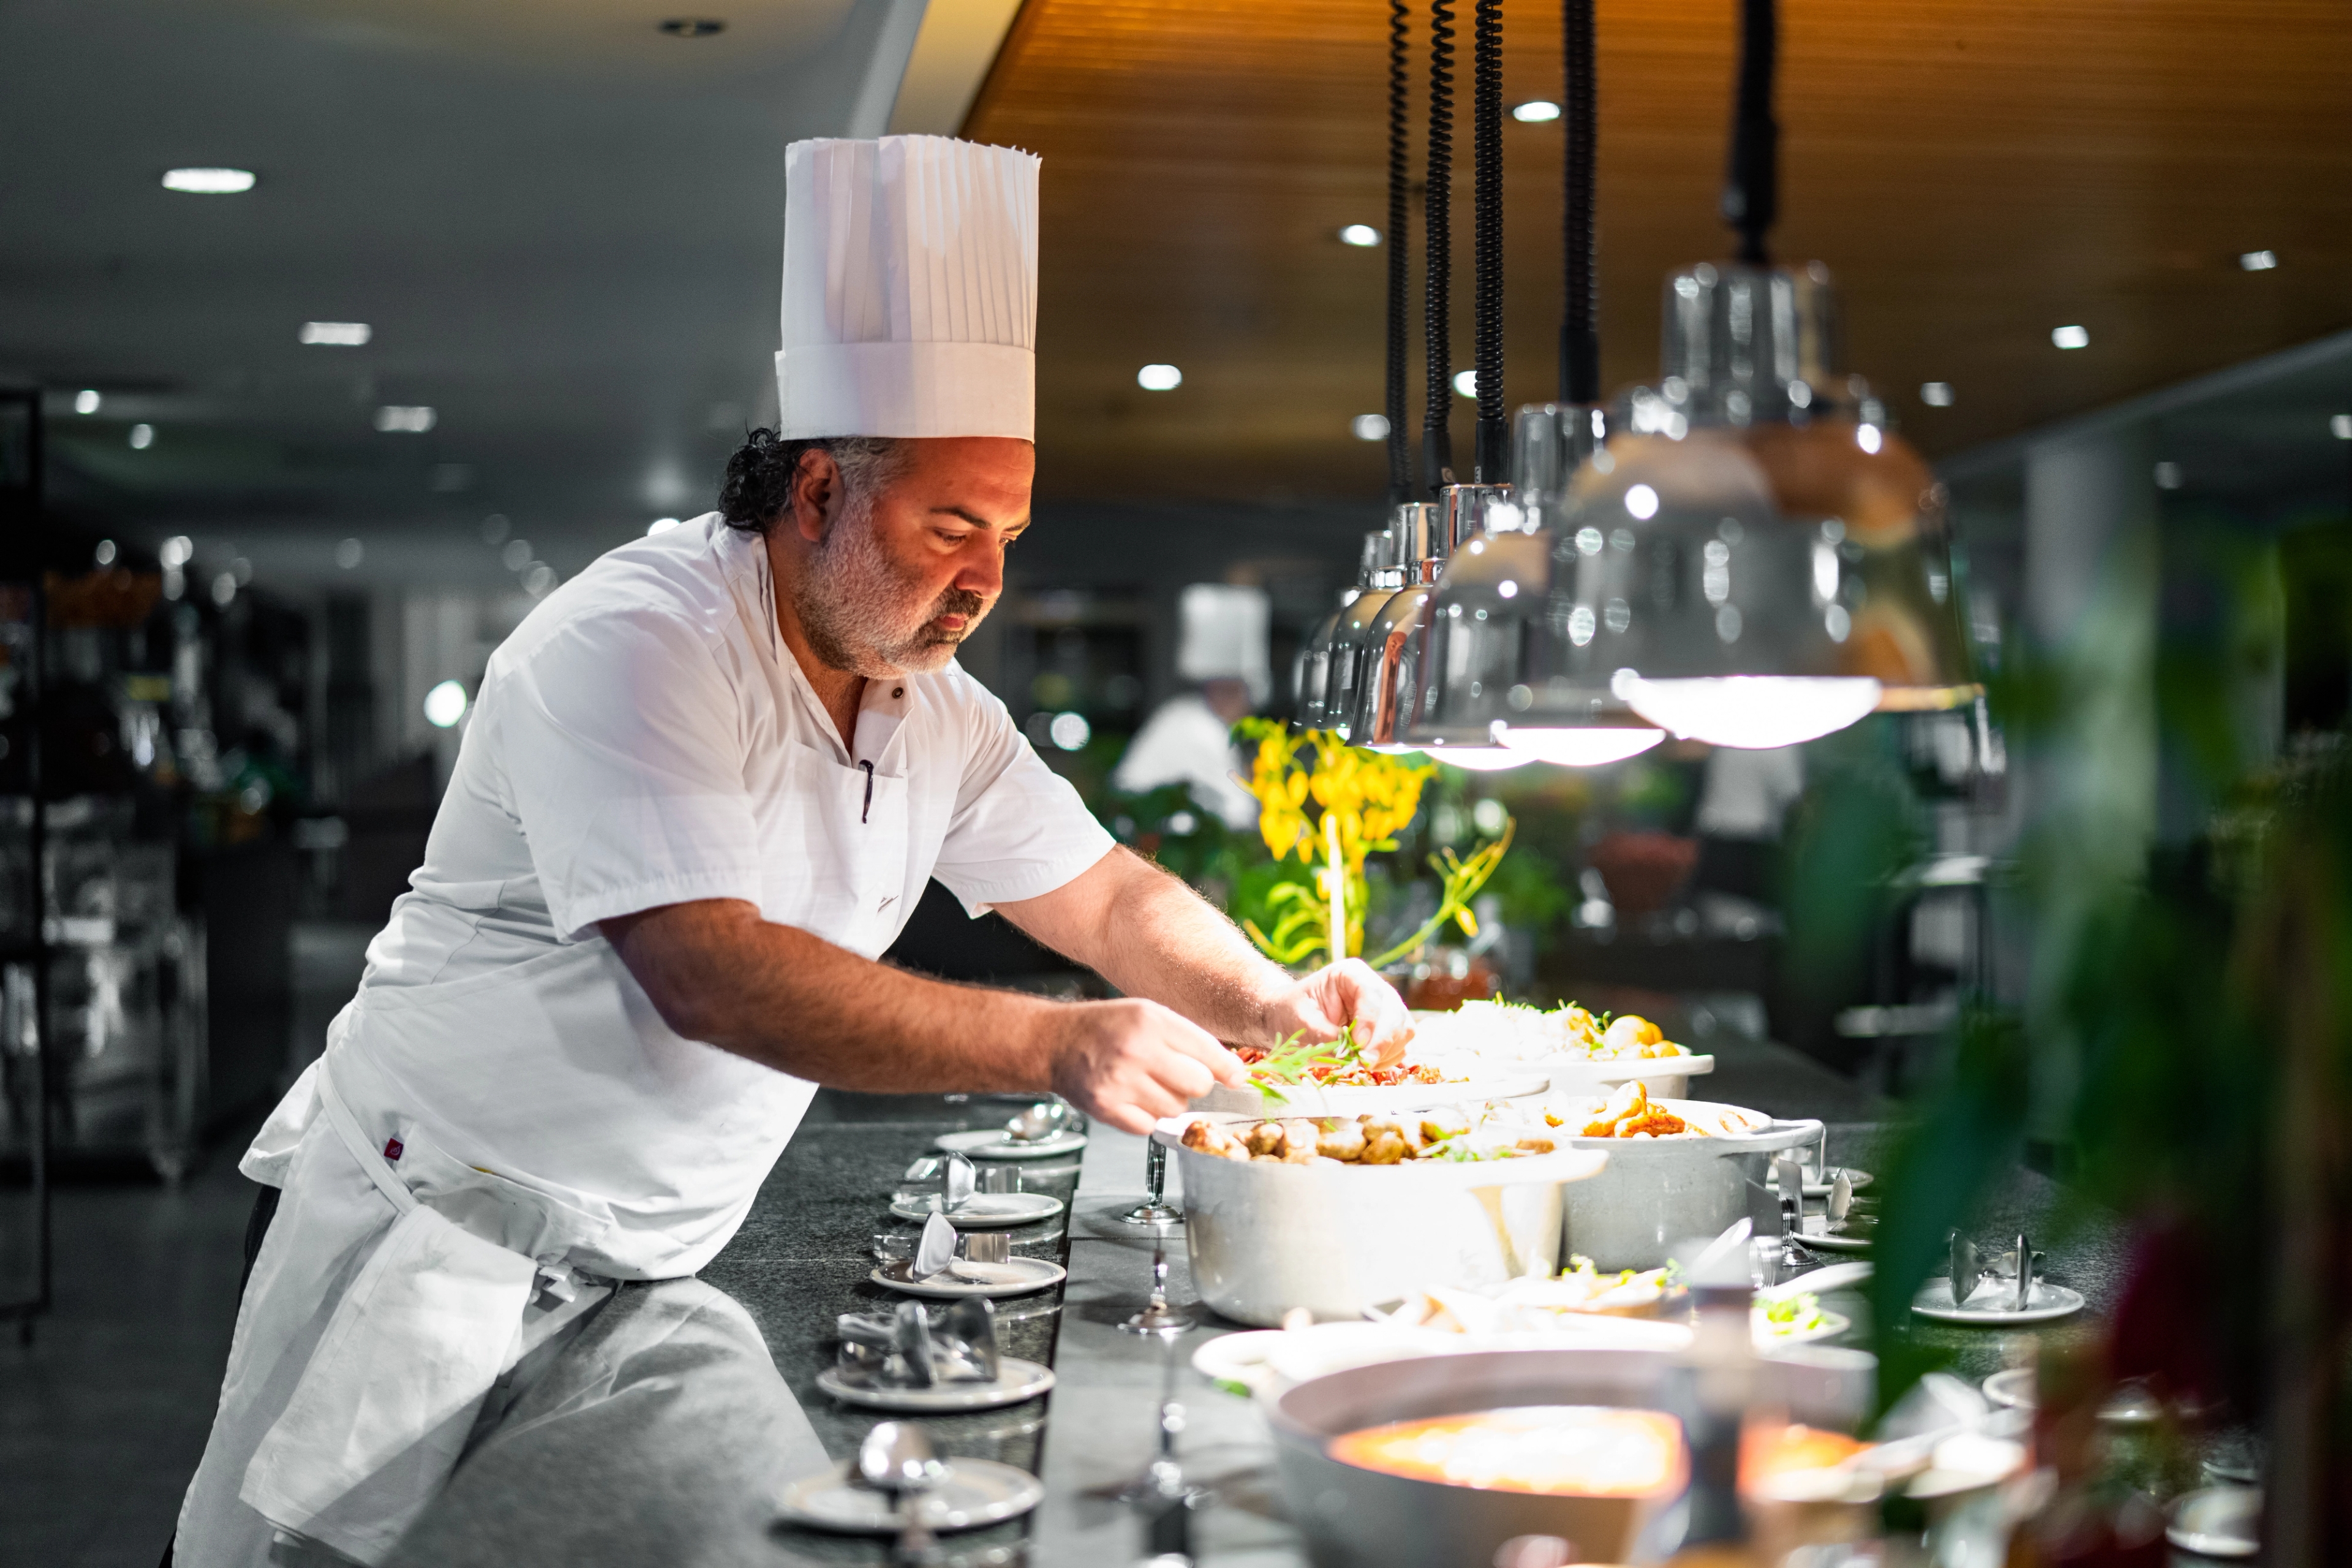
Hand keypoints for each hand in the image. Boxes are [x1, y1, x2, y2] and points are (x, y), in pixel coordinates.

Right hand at [1042, 998, 1249, 1134]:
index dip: (1228, 1069)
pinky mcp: (1107, 1108)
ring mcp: (1120, 1082)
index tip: (1235, 1077)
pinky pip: (1150, 1125)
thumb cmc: (1107, 1027)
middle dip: (1194, 1084)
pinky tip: (1133, 1097)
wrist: (1057, 1042)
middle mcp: (1136, 1050)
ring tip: (1147, 1083)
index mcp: (1151, 1021)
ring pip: (1176, 1108)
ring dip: (1169, 1101)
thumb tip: (1231, 1071)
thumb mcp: (1149, 1015)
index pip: (1208, 1052)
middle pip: (1198, 1085)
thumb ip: (1189, 1039)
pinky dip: (1147, 1116)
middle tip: (1176, 1075)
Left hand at [1260, 959, 1414, 1066]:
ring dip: (1386, 1052)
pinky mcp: (1387, 1029)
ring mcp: (1384, 1009)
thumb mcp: (1302, 1022)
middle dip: (1382, 1042)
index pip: (1373, 994)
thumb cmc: (1291, 1014)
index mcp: (1351, 974)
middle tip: (1363, 1063)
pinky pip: (1400, 1045)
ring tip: (1360, 1063)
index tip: (1358, 1045)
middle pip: (1395, 1013)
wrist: (1288, 1020)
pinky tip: (1365, 1063)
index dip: (1370, 1021)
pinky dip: (1387, 1059)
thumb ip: (1327, 1037)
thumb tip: (1352, 1055)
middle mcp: (1374, 987)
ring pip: (1403, 1030)